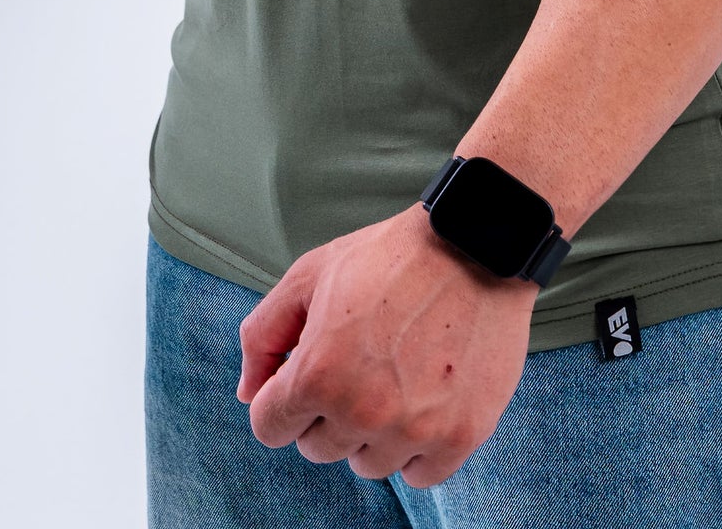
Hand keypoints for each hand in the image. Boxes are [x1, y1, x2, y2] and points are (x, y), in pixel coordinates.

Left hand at [237, 206, 535, 487]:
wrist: (474, 244)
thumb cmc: (388, 257)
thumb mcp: (310, 274)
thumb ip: (262, 335)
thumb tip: (247, 392)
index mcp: (316, 375)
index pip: (270, 427)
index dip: (283, 397)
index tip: (309, 372)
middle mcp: (362, 412)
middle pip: (318, 448)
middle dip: (327, 411)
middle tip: (359, 364)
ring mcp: (413, 430)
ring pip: (368, 464)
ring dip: (373, 431)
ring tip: (396, 376)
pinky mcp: (459, 438)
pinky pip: (419, 476)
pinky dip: (418, 447)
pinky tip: (425, 400)